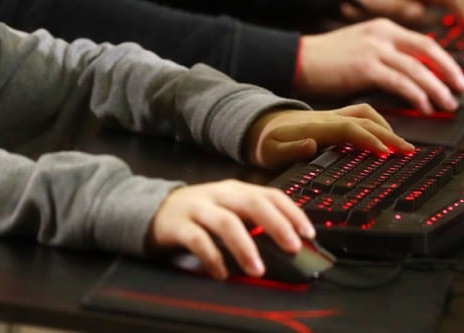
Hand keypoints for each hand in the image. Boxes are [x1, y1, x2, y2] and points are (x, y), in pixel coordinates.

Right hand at [146, 180, 313, 279]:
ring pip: (226, 222)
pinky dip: (212, 257)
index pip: (270, 195)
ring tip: (258, 269)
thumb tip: (287, 241)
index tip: (308, 233)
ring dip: (245, 247)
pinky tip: (222, 273)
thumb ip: (253, 220)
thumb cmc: (200, 213)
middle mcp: (220, 195)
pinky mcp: (178, 225)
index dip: (292, 212)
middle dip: (276, 224)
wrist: (155, 209)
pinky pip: (197, 240)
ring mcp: (198, 208)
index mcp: (237, 190)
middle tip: (292, 247)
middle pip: (253, 203)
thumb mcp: (229, 209)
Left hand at [246, 103, 412, 169]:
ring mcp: (331, 116)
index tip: (387, 153)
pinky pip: (360, 114)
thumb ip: (290, 150)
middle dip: (390, 135)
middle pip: (366, 120)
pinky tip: (383, 133)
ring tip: (401, 144)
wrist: (254, 123)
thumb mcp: (269, 152)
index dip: (370, 140)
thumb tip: (311, 145)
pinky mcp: (332, 118)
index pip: (350, 129)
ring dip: (387, 126)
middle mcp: (327, 118)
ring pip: (366, 114)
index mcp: (315, 127)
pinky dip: (377, 122)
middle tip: (408, 151)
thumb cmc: (262, 142)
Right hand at [297, 19, 463, 113]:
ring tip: (448, 104)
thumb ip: (388, 57)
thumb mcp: (363, 49)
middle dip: (449, 71)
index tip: (457, 77)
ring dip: (437, 88)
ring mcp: (374, 48)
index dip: (445, 61)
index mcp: (385, 27)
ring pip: (417, 68)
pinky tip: (424, 106)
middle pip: (428, 50)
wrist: (298, 59)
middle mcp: (383, 33)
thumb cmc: (328, 60)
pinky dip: (416, 94)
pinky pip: (399, 81)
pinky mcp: (365, 66)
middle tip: (463, 89)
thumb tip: (415, 79)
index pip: (424, 42)